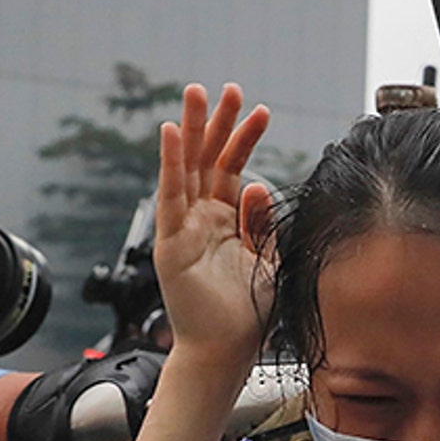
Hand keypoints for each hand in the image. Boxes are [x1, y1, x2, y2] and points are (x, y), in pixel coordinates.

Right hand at [153, 83, 272, 371]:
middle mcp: (203, 220)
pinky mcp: (170, 244)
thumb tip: (257, 185)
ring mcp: (184, 229)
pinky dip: (169, 165)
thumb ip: (264, 223)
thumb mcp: (270, 261)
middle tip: (226, 88)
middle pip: (209, 160)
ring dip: (190, 130)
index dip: (245, 138)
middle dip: (217, 122)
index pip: (235, 169)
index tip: (261, 111)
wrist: (227, 352)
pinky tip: (170, 134)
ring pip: (186, 169)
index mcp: (228, 222)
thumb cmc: (248, 315)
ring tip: (194, 94)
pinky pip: (170, 197)